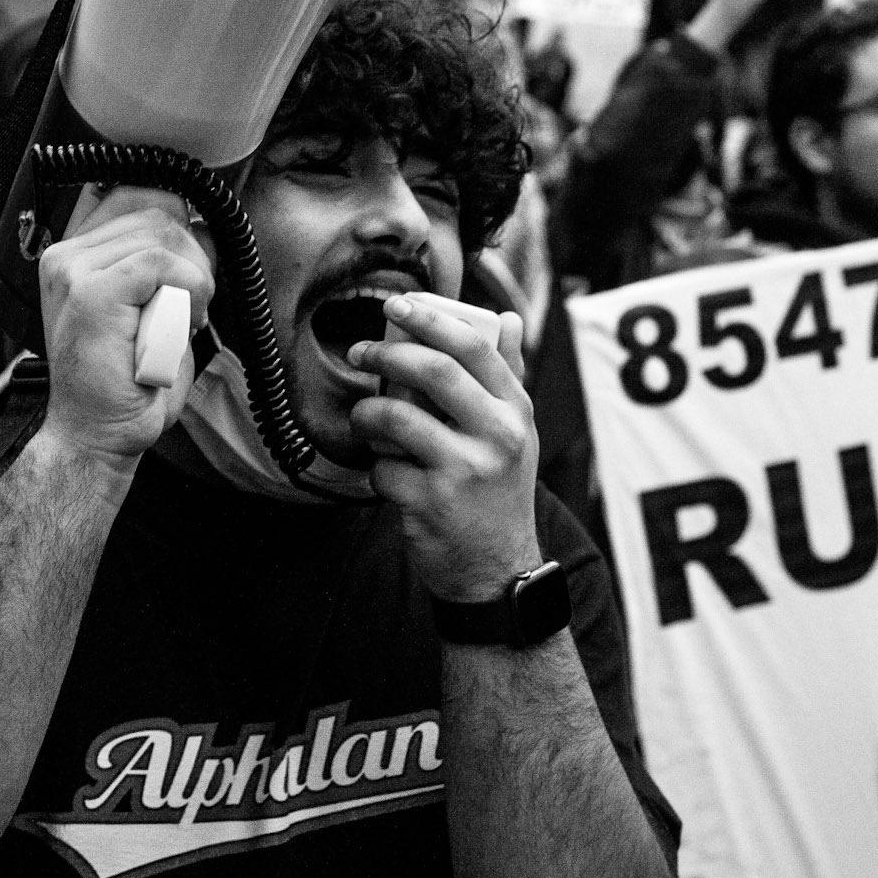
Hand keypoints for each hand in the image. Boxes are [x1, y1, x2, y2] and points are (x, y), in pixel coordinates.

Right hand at [39, 186, 213, 475]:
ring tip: (183, 318)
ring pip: (162, 232)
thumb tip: (201, 223)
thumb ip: (163, 261)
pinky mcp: (89, 293)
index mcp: (75, 254)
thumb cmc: (129, 382)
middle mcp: (65, 255)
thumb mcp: (150, 307)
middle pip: (156, 207)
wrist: (99, 435)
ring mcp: (72, 271)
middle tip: (192, 303)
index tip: (194, 261)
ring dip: (194, 276)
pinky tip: (184, 320)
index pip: (134, 191)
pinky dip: (188, 288)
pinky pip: (159, 262)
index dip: (177, 216)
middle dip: (193, 253)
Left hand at [346, 297, 540, 599]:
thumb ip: (508, 376)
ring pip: (398, 418)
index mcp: (516, 412)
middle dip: (387, 353)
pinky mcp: (433, 503)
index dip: (431, 319)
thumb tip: (508, 317)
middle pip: (436, 372)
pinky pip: (384, 468)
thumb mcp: (516, 434)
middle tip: (360, 350)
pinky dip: (375, 468)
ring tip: (364, 419)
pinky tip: (386, 475)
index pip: (476, 347)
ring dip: (368, 413)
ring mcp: (466, 471)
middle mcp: (498, 437)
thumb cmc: (498, 492)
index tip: (398, 306)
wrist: (498, 571)